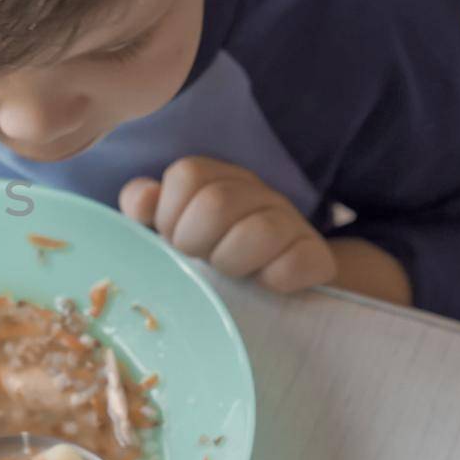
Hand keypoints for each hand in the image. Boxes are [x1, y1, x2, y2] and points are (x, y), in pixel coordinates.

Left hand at [118, 156, 335, 292]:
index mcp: (217, 178)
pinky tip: (266, 284)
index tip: (175, 239)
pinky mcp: (316, 256)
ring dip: (231, 262)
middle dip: (195, 241)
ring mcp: (290, 220)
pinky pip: (295, 264)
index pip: (187, 174)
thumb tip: (144, 199)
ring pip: (258, 232)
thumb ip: (144, 207)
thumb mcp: (171, 226)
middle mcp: (256, 191)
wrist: (277, 280)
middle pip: (216, 203)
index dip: (171, 214)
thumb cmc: (210, 250)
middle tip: (200, 259)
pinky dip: (275, 280)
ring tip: (230, 272)